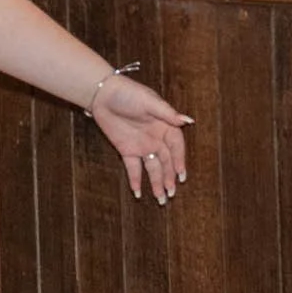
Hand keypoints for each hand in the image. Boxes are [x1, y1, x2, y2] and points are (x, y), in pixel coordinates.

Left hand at [90, 76, 192, 203]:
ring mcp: (142, 145)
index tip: (181, 175)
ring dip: (157, 182)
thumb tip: (188, 121)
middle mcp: (156, 138)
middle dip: (169, 177)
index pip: (176, 147)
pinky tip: (139, 193)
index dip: (180, 161)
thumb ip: (168, 113)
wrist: (102, 94)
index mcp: (165, 126)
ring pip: (152, 168)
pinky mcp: (126, 150)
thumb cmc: (129, 93)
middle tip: (172, 193)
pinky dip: (136, 180)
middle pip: (166, 161)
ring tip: (162, 199)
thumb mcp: (149, 102)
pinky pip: (133, 168)